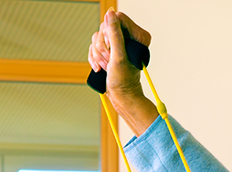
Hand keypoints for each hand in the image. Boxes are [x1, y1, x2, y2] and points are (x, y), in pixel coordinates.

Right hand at [88, 9, 157, 133]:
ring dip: (98, 54)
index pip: (117, 18)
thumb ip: (114, 34)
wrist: (121, 97)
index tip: (110, 47)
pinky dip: (94, 58)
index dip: (109, 32)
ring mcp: (117, 45)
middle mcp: (129, 38)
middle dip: (102, 46)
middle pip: (105, 28)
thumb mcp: (117, 56)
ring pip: (97, 38)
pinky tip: (100, 68)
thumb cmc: (123, 81)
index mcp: (138, 36)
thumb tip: (110, 14)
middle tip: (108, 60)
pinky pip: (94, 46)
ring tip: (106, 67)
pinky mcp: (109, 51)